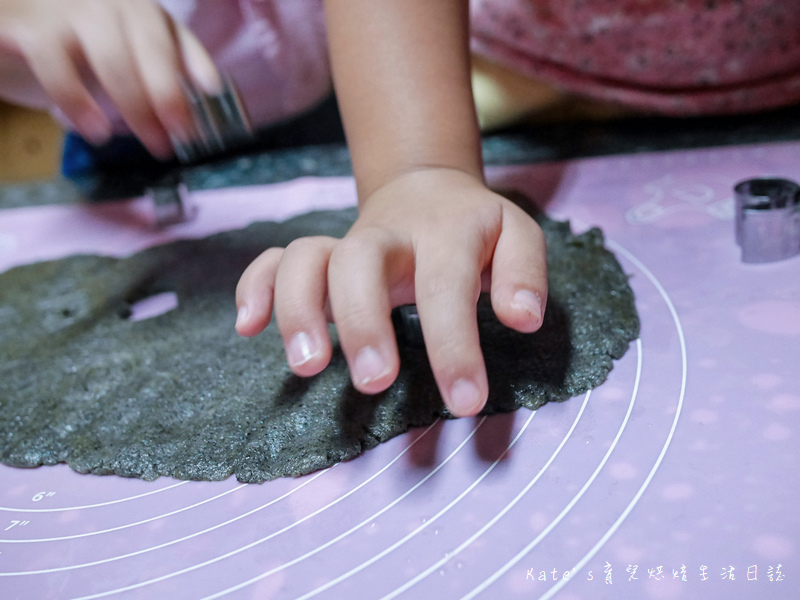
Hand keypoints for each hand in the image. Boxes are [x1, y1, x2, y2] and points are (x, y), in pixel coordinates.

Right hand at [0, 0, 219, 157]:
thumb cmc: (72, 46)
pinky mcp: (27, 25)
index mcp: (137, 8)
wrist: (8, 28)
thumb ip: (162, 72)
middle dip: (168, 97)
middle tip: (176, 138)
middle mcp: (109, 0)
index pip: (176, 38)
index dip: (198, 70)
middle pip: (152, 46)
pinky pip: (57, 66)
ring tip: (145, 140)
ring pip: (113, 59)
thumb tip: (204, 100)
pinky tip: (94, 129)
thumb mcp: (122, 57)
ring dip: (134, 107)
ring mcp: (67, 7)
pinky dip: (79, 103)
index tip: (211, 97)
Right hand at [235, 168, 547, 416]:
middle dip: (362, 322)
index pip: (446, 284)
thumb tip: (521, 319)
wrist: (427, 187)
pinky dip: (255, 287)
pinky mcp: (319, 253)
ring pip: (307, 258)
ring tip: (307, 367)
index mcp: (445, 231)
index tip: (464, 401)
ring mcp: (347, 242)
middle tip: (375, 384)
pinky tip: (248, 327)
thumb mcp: (516, 235)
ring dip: (297, 309)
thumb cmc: (474, 228)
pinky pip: (275, 260)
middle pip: (359, 261)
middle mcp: (389, 234)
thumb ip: (524, 272)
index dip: (454, 344)